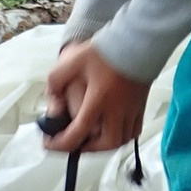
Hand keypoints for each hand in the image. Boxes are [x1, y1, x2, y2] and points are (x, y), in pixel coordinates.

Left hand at [42, 38, 150, 154]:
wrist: (136, 41)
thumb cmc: (106, 50)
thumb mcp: (74, 60)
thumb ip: (57, 80)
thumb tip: (52, 100)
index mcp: (99, 100)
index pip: (79, 132)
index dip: (61, 144)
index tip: (50, 143)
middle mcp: (117, 109)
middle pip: (105, 144)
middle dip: (87, 149)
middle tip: (75, 144)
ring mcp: (131, 109)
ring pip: (122, 140)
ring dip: (105, 146)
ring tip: (92, 140)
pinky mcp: (140, 105)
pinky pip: (134, 131)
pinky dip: (122, 137)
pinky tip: (112, 131)